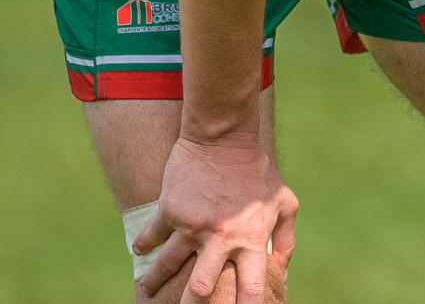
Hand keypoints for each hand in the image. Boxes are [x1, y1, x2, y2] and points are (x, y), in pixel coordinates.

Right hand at [134, 136, 297, 303]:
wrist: (223, 136)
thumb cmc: (257, 172)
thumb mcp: (283, 203)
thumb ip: (285, 241)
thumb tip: (282, 274)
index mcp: (251, 238)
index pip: (251, 289)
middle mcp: (221, 237)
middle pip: (200, 290)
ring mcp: (192, 225)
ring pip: (166, 268)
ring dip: (154, 282)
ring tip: (148, 290)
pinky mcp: (169, 210)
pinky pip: (150, 237)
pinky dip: (142, 246)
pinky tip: (139, 251)